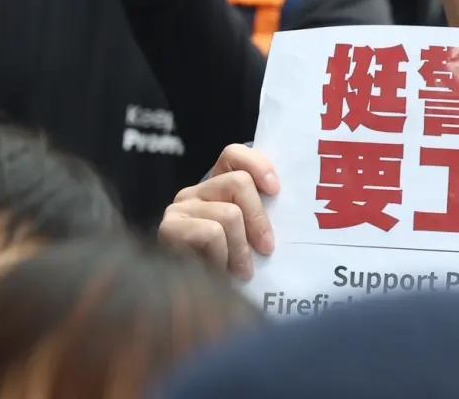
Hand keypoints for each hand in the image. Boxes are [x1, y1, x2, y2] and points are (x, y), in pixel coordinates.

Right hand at [158, 144, 279, 280]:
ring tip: (243, 272)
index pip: (233, 154)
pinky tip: (219, 272)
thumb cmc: (229, 267)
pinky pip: (211, 233)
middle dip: (258, 219)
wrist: (188, 303)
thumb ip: (261, 216)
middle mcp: (196, 191)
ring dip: (241, 249)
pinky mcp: (168, 228)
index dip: (258, 165)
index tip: (276, 191)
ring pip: (228, 214)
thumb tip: (290, 206)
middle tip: (267, 249)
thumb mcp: (250, 237)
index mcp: (217, 185)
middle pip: (239, 183)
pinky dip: (222, 256)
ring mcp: (180, 207)